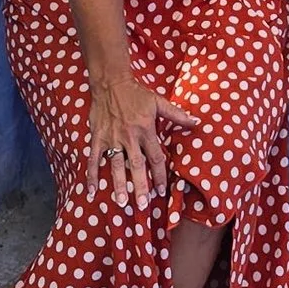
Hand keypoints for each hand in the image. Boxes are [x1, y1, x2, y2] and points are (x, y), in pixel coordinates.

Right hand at [87, 70, 196, 208]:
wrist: (111, 83)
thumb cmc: (136, 93)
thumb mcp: (158, 101)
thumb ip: (177, 114)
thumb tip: (196, 122)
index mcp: (146, 130)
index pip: (156, 157)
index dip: (160, 175)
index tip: (162, 191)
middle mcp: (129, 137)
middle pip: (136, 165)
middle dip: (141, 185)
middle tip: (143, 204)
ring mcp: (112, 139)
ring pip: (116, 165)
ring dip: (118, 184)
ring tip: (122, 202)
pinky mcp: (97, 138)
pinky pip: (94, 159)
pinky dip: (92, 175)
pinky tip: (92, 191)